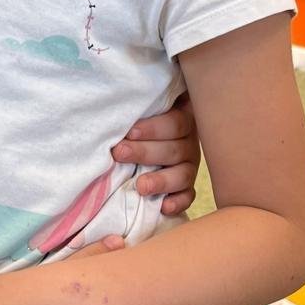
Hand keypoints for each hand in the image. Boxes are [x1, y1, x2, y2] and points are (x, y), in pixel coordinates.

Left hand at [111, 92, 200, 215]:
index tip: (129, 132)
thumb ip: (140, 104)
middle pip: (175, 149)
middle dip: (145, 152)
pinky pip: (188, 196)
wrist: (141, 139)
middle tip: (120, 153)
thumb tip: (116, 96)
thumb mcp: (144, 106)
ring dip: (161, 181)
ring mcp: (188, 166)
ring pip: (183, 175)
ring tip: (141, 186)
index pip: (175, 123)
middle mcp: (188, 143)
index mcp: (182, 119)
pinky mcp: (185, 187)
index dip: (154, 128)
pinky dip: (178, 202)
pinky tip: (164, 207)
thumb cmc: (139, 119)